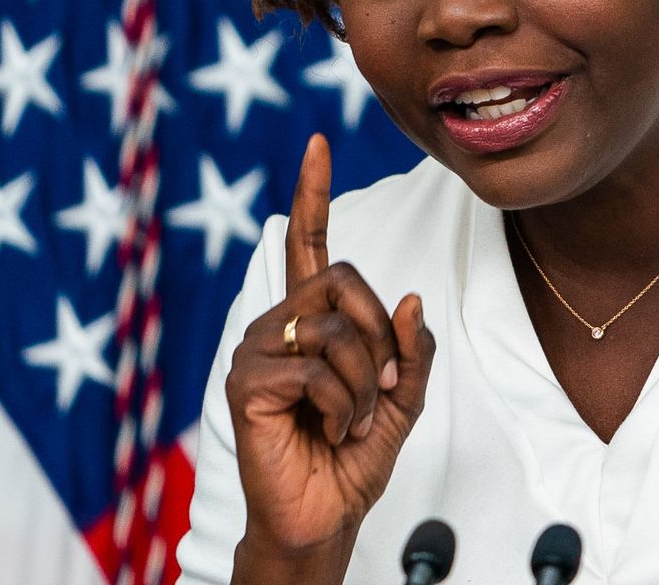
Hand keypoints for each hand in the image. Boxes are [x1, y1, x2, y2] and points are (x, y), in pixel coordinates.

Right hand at [224, 133, 436, 573]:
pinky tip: (327, 430)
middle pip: (345, 280)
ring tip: (346, 420)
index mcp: (312, 320)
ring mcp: (256, 349)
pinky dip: (342, 406)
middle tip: (375, 389)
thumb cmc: (352, 457)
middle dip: (380, 337)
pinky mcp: (247, 381)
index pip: (308, 244)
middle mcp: (278, 324)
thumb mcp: (402, 398)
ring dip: (364, 384)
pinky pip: (319, 370)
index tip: (317, 143)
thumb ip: (411, 350)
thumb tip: (411, 299)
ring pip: (338, 330)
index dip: (313, 194)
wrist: (324, 515)